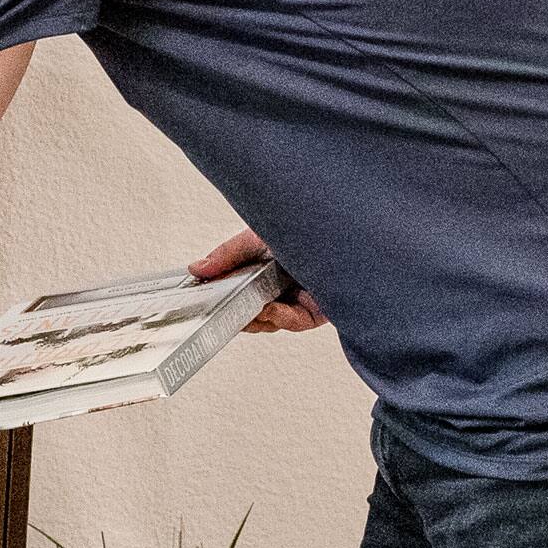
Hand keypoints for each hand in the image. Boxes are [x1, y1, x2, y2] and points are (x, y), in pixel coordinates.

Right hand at [191, 227, 329, 333]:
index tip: (205, 297)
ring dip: (255, 317)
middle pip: (250, 307)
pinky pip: (293, 321)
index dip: (220, 294)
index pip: (236, 284)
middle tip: (223, 309)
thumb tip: (197, 269)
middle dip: (236, 311)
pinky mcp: (316, 311)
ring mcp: (298, 296)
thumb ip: (228, 254)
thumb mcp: (258, 236)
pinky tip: (270, 308)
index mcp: (265, 263)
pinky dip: (279, 317)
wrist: (351, 234)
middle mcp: (281, 281)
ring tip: (247, 308)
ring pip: (269, 319)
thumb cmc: (312, 226)